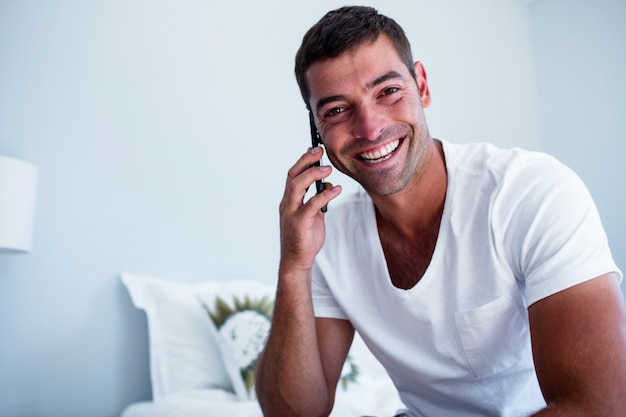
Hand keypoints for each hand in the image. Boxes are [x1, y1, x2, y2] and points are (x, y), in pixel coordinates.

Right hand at [279, 146, 341, 273]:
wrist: (297, 261)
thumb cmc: (304, 239)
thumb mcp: (313, 216)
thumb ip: (318, 200)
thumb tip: (328, 185)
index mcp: (289, 201)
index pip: (293, 175)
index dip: (303, 161)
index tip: (314, 149)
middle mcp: (287, 204)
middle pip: (292, 176)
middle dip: (306, 161)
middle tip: (319, 151)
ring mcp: (291, 213)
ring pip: (296, 186)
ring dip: (312, 174)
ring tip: (327, 168)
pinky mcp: (299, 223)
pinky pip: (312, 204)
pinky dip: (325, 195)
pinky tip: (336, 190)